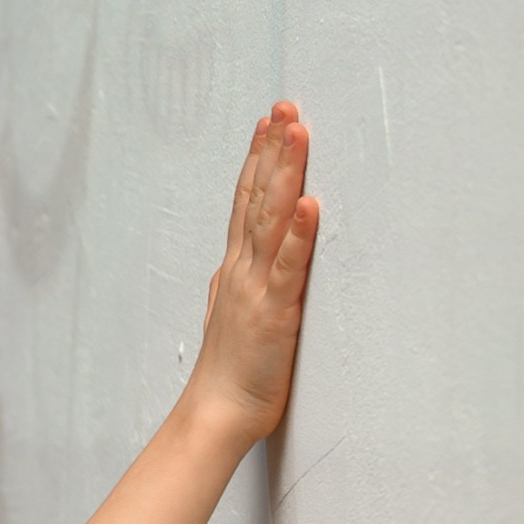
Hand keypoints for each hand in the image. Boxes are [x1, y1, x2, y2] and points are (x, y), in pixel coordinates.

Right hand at [183, 103, 319, 448]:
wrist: (214, 416)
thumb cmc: (228, 377)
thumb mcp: (231, 318)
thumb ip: (238, 286)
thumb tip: (236, 264)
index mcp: (234, 272)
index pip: (244, 204)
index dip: (256, 161)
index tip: (268, 123)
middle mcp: (242, 271)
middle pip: (257, 199)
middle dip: (271, 150)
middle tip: (284, 107)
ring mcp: (256, 289)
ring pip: (270, 220)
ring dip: (284, 173)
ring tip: (296, 132)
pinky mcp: (276, 313)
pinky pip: (289, 267)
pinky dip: (299, 233)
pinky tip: (309, 202)